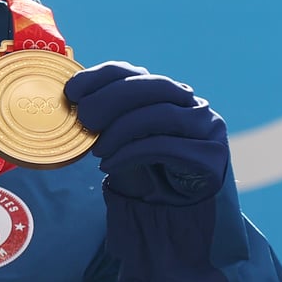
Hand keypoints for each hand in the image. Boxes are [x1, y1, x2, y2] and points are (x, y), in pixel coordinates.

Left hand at [65, 61, 228, 204]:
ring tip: (96, 150)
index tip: (72, 91)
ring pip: (160, 114)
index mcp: (167, 92)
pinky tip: (109, 165)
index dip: (100, 77)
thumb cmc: (146, 168)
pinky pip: (164, 146)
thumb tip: (71, 98)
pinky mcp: (210, 155)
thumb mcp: (123, 138)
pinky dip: (131, 153)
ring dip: (120, 130)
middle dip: (110, 99)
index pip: (132, 71)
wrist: (176, 210)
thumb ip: (108, 116)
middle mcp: (191, 103)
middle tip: (84, 118)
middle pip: (150, 86)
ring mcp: (206, 127)